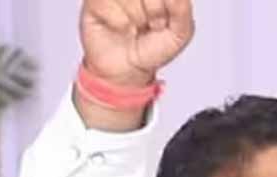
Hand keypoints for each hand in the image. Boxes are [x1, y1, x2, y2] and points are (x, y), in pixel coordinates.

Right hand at [79, 0, 194, 86]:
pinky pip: (108, 4)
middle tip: (154, 25)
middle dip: (155, 10)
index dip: (166, 2)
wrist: (128, 70)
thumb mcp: (179, 34)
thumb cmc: (152, 47)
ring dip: (137, 18)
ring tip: (137, 28)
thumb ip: (182, 11)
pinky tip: (122, 29)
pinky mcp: (94, 1)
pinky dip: (120, 22)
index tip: (168, 17)